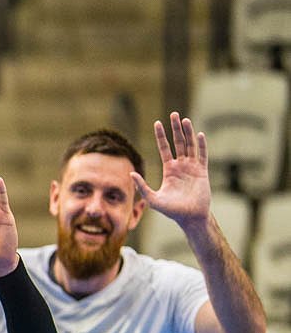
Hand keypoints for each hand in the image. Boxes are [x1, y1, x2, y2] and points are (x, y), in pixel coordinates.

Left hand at [133, 112, 211, 229]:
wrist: (190, 217)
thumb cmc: (172, 210)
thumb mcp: (153, 198)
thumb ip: (142, 186)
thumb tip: (130, 174)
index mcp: (169, 170)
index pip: (164, 148)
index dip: (161, 136)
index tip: (158, 123)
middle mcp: (181, 166)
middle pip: (178, 143)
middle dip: (175, 129)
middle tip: (174, 114)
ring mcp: (192, 168)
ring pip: (190, 146)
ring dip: (188, 133)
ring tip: (185, 120)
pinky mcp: (202, 172)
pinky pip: (202, 156)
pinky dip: (201, 145)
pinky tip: (199, 135)